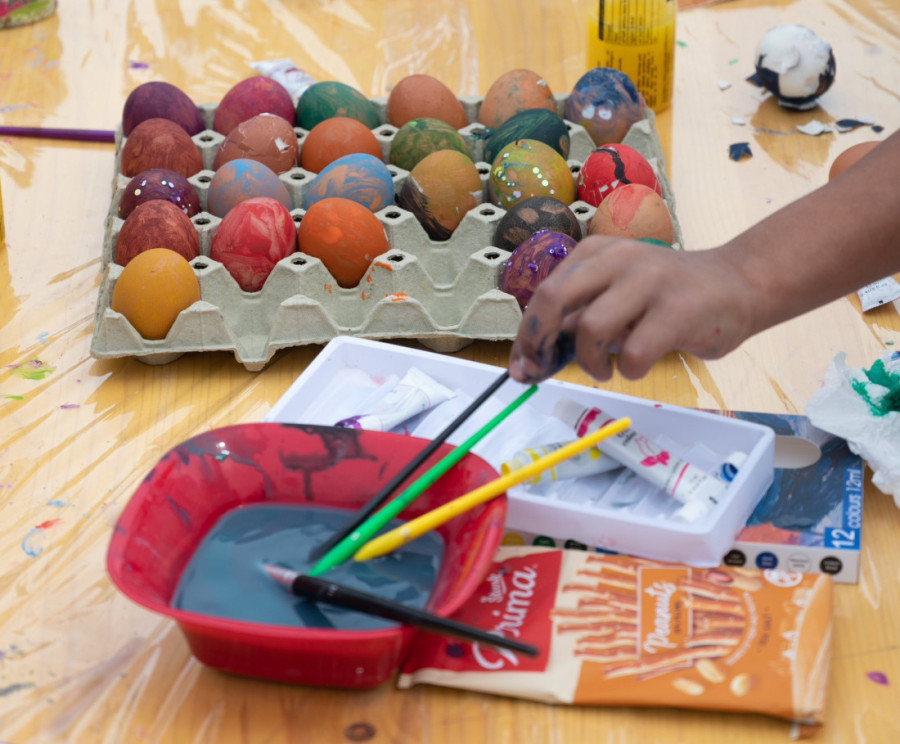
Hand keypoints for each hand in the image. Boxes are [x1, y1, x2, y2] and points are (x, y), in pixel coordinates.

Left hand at [508, 236, 754, 381]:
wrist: (738, 285)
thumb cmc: (665, 299)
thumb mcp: (615, 298)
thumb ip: (578, 321)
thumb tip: (532, 360)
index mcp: (596, 253)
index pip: (544, 293)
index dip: (526, 335)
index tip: (522, 368)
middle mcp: (618, 258)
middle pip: (553, 298)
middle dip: (537, 341)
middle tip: (544, 370)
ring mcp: (648, 281)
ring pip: (591, 328)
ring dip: (590, 363)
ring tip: (605, 370)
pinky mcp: (677, 310)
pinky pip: (633, 353)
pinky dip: (628, 371)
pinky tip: (636, 367)